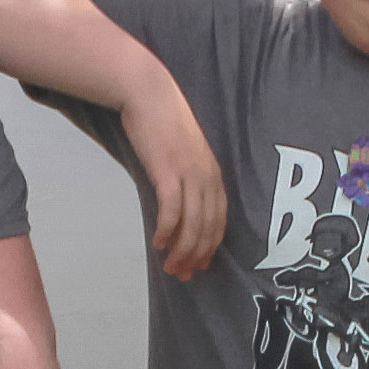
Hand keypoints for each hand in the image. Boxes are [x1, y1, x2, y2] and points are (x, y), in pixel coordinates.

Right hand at [122, 79, 225, 278]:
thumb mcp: (183, 152)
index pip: (219, 219)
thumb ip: (187, 176)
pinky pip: (171, 211)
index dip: (211, 246)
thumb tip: (180, 203)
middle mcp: (207, 177)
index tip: (200, 265)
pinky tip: (158, 244)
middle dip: (196, 255)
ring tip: (170, 267)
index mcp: (213, 173)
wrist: (149, 95)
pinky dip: (166, 231)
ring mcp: (190, 174)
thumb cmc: (162, 123)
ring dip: (181, 250)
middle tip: (183, 274)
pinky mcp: (168, 172)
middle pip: (208, 227)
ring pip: (192, 224)